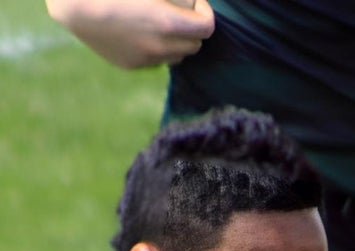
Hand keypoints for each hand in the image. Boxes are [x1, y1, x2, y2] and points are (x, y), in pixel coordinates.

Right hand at [47, 0, 213, 66]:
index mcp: (168, 23)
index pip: (207, 27)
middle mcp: (162, 47)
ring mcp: (147, 59)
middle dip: (193, 29)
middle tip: (181, 12)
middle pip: (195, 45)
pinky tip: (141, 31)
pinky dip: (157, 48)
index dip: (205, 12)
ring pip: (177, 56)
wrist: (72, 3)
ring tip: (162, 23)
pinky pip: (156, 60)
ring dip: (177, 42)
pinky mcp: (131, 65)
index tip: (195, 2)